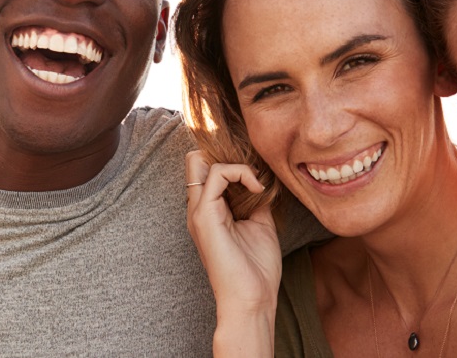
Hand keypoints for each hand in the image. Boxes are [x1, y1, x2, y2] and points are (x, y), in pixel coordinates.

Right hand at [186, 150, 279, 356]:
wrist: (251, 299)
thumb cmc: (256, 270)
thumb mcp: (260, 225)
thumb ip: (256, 201)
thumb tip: (262, 181)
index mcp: (209, 212)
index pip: (205, 169)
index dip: (230, 162)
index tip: (257, 178)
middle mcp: (197, 209)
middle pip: (194, 159)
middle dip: (225, 157)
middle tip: (251, 173)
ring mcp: (198, 211)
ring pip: (199, 160)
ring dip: (235, 164)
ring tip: (256, 184)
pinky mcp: (204, 215)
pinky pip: (217, 174)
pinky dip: (241, 173)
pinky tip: (257, 189)